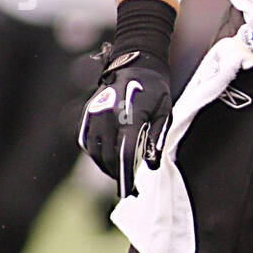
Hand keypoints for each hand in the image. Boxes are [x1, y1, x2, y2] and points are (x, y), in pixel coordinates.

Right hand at [78, 46, 171, 198]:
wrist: (137, 61)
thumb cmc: (155, 88)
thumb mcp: (165, 112)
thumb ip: (157, 138)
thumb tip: (151, 165)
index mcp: (130, 115)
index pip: (124, 153)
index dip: (126, 176)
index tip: (130, 192)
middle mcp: (108, 115)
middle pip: (108, 156)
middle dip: (118, 175)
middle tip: (130, 188)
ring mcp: (95, 113)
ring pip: (94, 151)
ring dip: (105, 166)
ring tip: (119, 175)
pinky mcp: (88, 112)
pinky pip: (86, 140)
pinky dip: (94, 154)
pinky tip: (106, 160)